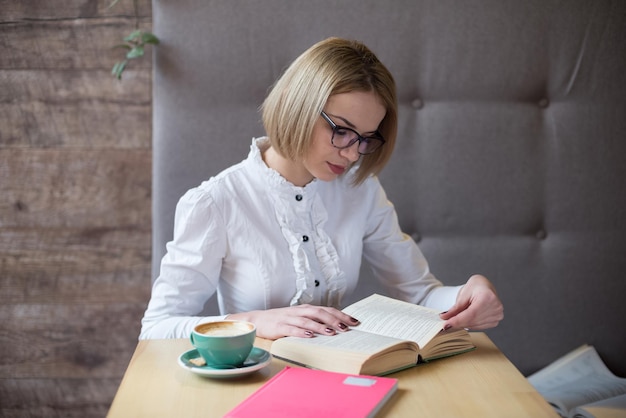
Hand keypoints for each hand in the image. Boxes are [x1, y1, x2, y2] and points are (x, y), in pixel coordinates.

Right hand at [227, 305, 359, 339]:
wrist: (257, 320)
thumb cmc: (281, 321)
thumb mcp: (299, 318)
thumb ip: (313, 321)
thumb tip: (335, 327)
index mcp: (306, 309)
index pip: (327, 309)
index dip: (341, 315)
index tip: (355, 322)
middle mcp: (299, 311)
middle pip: (320, 313)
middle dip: (335, 320)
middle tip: (347, 327)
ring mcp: (289, 318)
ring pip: (308, 321)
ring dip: (321, 326)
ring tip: (332, 332)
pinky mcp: (279, 327)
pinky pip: (292, 329)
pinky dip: (302, 332)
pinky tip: (310, 336)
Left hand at [439, 274, 503, 330]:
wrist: (484, 286)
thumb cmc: (475, 287)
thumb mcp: (463, 295)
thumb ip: (455, 308)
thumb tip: (444, 317)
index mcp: (488, 297)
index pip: (471, 314)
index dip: (457, 321)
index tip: (446, 325)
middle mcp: (496, 307)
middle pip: (473, 321)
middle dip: (458, 323)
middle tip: (446, 324)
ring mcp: (497, 314)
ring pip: (475, 325)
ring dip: (463, 324)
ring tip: (456, 319)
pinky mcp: (496, 320)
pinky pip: (479, 326)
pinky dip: (470, 324)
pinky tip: (466, 319)